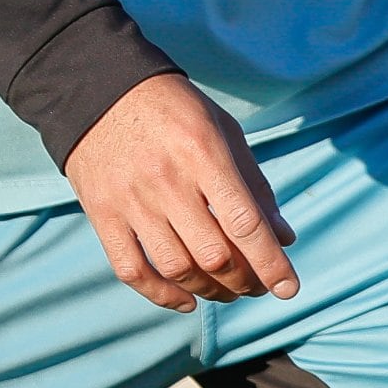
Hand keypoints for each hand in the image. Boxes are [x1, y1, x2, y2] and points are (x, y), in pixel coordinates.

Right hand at [61, 72, 300, 308]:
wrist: (98, 88)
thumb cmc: (173, 109)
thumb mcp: (222, 130)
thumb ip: (254, 184)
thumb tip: (284, 238)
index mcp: (203, 152)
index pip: (244, 222)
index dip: (271, 262)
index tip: (289, 288)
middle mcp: (167, 179)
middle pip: (213, 254)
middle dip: (244, 281)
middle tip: (257, 286)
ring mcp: (131, 200)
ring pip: (177, 268)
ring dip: (210, 291)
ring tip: (227, 290)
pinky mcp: (102, 214)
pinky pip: (132, 270)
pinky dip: (162, 295)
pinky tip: (186, 299)